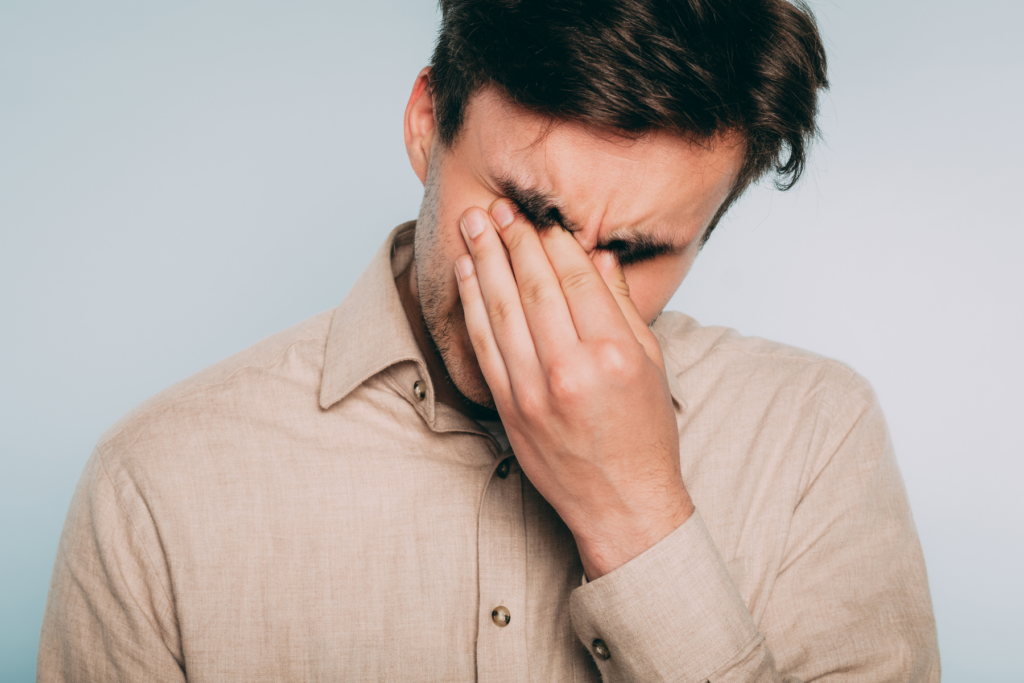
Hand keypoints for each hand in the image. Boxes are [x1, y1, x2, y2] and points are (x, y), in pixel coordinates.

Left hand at [454, 199, 693, 578]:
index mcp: (614, 355)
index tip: (541, 218)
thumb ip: (622, 307)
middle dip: (512, 240)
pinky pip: (484, 346)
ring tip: (473, 225)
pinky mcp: (509, 409)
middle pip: (534, 288)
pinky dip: (472, 306)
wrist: (622, 504)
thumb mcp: (653, 366)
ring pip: (502, 311)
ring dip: (484, 262)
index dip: (554, 243)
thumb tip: (597, 258)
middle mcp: (570, 371)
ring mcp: (533, 392)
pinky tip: (467, 275)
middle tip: (497, 208)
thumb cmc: (645, 435)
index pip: (576, 281)